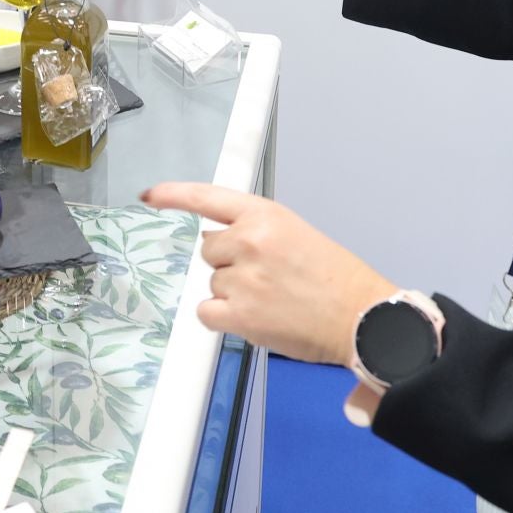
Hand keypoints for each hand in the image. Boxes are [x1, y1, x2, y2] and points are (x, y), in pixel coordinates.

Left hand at [143, 182, 394, 367]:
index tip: (150, 195)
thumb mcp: (296, 234)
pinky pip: (207, 312)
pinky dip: (223, 318)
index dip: (174, 195)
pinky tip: (252, 317)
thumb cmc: (336, 279)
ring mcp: (243, 279)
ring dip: (233, 293)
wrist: (362, 318)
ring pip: (212, 283)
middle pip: (208, 249)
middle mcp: (249, 241)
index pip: (208, 198)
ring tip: (272, 299)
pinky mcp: (240, 314)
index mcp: (265, 215)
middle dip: (229, 262)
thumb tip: (224, 246)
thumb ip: (257, 233)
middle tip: (266, 276)